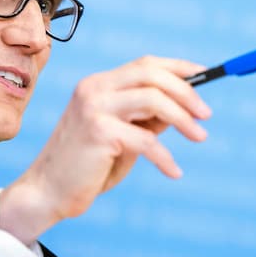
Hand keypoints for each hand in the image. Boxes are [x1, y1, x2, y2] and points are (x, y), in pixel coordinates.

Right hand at [0, 56, 211, 243]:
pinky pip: (146, 140)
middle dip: (186, 91)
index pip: (145, 64)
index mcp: (98, 84)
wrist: (48, 192)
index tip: (205, 77)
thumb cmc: (87, 166)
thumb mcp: (121, 135)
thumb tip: (184, 106)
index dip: (178, 67)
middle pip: (151, 74)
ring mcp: (94, 108)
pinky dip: (165, 157)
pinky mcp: (98, 133)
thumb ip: (146, 118)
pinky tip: (173, 171)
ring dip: (183, 119)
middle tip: (207, 114)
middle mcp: (94, 89)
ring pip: (153, 100)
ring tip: (201, 137)